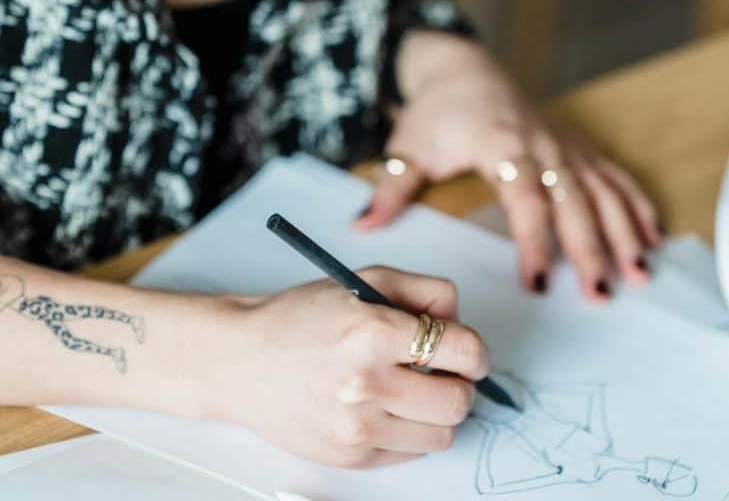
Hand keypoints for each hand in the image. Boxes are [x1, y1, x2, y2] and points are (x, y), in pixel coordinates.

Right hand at [210, 267, 489, 467]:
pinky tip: (386, 406)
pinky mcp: (351, 457)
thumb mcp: (364, 280)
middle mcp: (367, 382)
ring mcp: (358, 427)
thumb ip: (423, 292)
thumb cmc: (301, 317)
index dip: (476, 350)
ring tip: (412, 388)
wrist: (242, 361)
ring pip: (442, 434)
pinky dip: (409, 430)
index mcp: (373, 330)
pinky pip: (411, 452)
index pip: (462, 350)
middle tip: (442, 369)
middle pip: (458, 400)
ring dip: (437, 411)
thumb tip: (459, 321)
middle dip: (460, 383)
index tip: (471, 351)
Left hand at [355, 33, 663, 301]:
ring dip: (624, 231)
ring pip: (601, 189)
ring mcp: (563, 144)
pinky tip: (653, 237)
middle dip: (591, 247)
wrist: (462, 67)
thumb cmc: (435, 111)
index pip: (524, 197)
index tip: (537, 283)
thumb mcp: (407, 147)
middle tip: (601, 294)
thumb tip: (361, 227)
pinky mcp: (575, 146)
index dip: (533, 241)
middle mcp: (540, 143)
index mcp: (500, 144)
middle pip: (572, 199)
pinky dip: (635, 204)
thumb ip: (390, 189)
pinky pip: (612, 175)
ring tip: (640, 273)